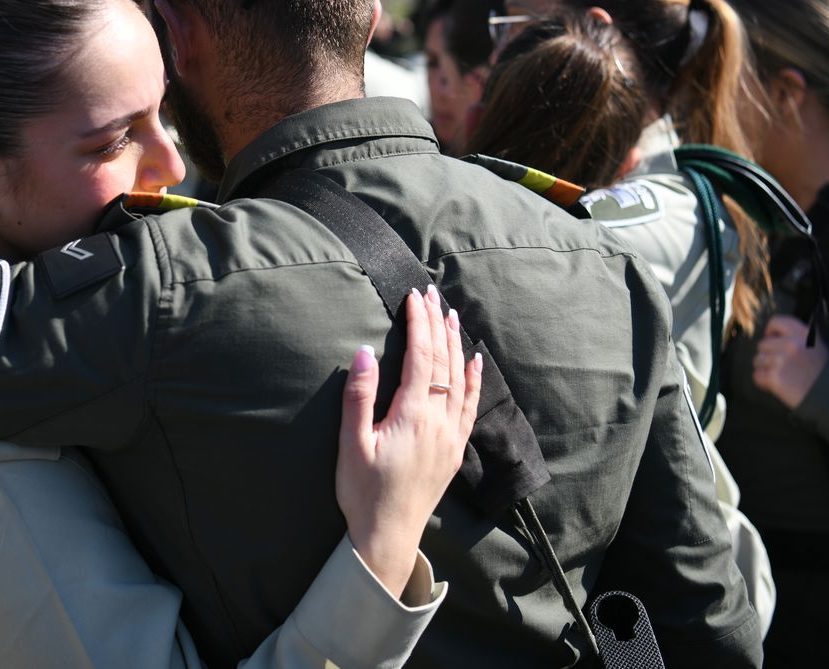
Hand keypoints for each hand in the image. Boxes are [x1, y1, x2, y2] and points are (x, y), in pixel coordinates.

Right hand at [336, 285, 482, 596]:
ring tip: (451, 315)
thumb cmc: (363, 491)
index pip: (420, 357)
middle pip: (443, 362)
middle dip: (437, 324)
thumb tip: (363, 351)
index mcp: (413, 415)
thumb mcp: (352, 444)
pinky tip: (476, 361)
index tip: (414, 296)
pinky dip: (475, 379)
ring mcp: (451, 435)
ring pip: (460, 379)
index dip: (419, 323)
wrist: (388, 535)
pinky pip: (471, 405)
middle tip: (431, 293)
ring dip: (456, 344)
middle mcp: (439, 420)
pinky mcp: (455, 448)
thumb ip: (359, 397)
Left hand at [752, 313, 827, 409]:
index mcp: (803, 333)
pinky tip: (777, 386)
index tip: (773, 340)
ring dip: (765, 370)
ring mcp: (782, 360)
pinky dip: (763, 382)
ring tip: (782, 376)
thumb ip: (797, 335)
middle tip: (782, 367)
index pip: (776, 321)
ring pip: (758, 360)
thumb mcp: (815, 345)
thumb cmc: (820, 371)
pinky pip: (757, 376)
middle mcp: (792, 344)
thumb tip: (772, 332)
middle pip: (762, 344)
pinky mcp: (775, 376)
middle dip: (768, 356)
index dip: (771, 332)